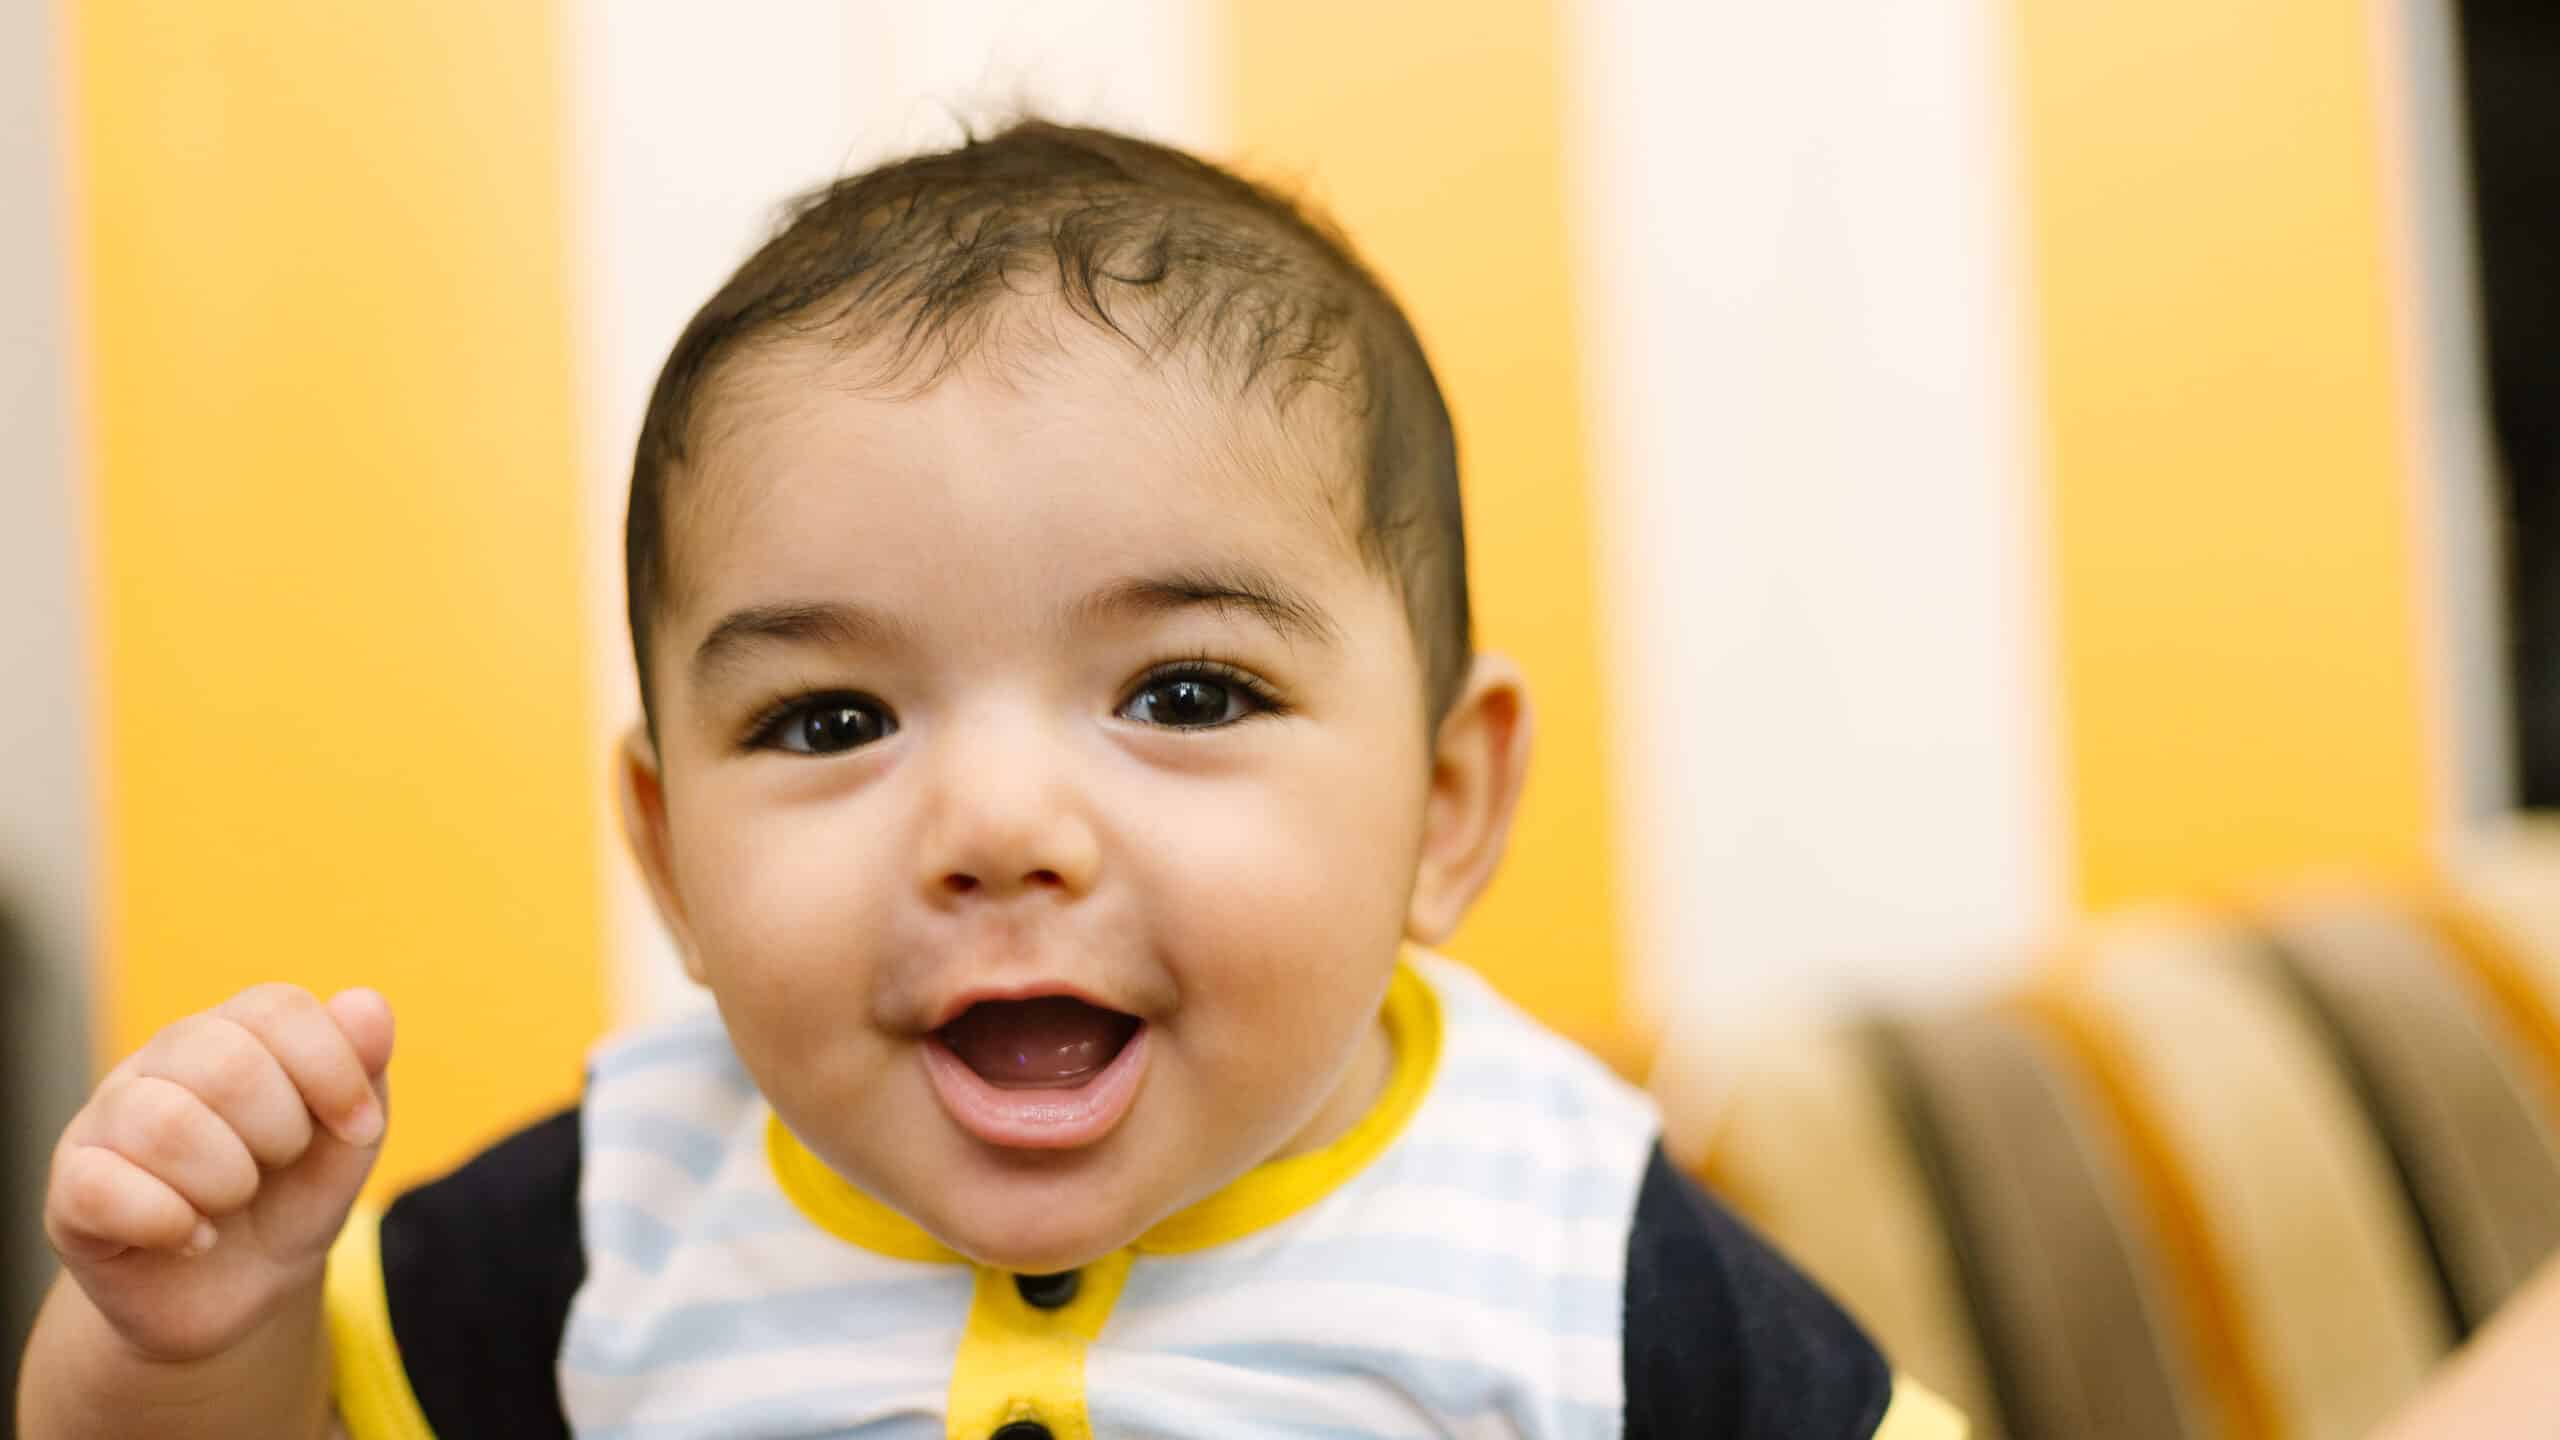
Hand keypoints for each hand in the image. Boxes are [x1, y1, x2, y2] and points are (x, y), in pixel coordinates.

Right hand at [43, 985, 394, 1361]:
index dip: (333, 1069)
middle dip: (281, 1131)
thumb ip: (362, 1071)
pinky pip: (102, 1187)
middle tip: (278, 1166)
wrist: (238, 1295)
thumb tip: (367, 1003)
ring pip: (164, 1122)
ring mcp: (106, 1122)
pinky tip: (192, 1239)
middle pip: (224, 1060)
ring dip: (227, 1181)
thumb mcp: (347, 1144)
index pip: (277, 1007)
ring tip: (232, 1202)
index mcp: (233, 1033)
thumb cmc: (291, 1199)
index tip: (359, 1128)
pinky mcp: (69, 1190)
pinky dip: (169, 1223)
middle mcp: (161, 1063)